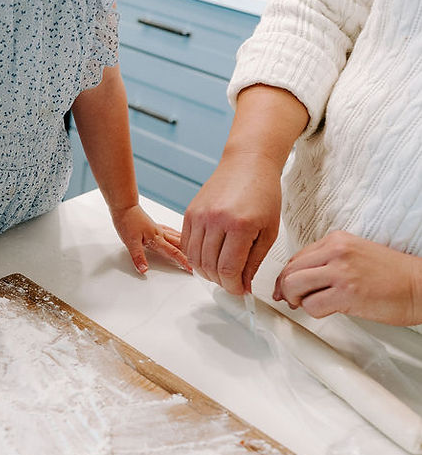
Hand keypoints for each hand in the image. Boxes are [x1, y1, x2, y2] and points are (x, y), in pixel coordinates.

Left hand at [110, 204, 190, 273]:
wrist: (124, 206)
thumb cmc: (127, 221)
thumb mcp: (130, 242)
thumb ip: (138, 257)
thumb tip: (144, 270)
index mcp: (156, 238)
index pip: (173, 252)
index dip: (183, 261)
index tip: (191, 269)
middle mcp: (160, 233)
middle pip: (179, 244)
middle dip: (189, 254)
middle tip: (198, 261)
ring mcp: (158, 229)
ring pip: (177, 237)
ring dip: (186, 244)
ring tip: (194, 250)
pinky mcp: (154, 225)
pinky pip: (171, 231)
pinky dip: (178, 235)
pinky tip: (178, 235)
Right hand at [181, 153, 281, 293]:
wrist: (247, 163)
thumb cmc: (262, 192)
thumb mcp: (268, 231)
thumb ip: (254, 261)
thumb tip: (243, 284)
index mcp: (240, 225)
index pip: (229, 270)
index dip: (233, 286)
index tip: (239, 291)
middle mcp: (216, 220)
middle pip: (210, 267)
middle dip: (221, 282)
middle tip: (231, 283)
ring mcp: (200, 216)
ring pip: (194, 259)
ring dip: (206, 272)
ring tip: (220, 272)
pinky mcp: (190, 213)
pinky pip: (186, 244)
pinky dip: (195, 256)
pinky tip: (208, 257)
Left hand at [273, 230, 421, 325]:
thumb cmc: (393, 276)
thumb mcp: (356, 256)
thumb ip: (327, 262)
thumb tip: (298, 279)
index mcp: (337, 240)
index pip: (296, 257)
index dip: (286, 276)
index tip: (285, 287)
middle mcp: (337, 251)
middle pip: (290, 271)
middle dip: (285, 289)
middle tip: (290, 300)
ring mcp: (341, 272)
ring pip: (294, 286)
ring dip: (296, 300)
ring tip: (309, 304)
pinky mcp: (347, 293)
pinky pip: (312, 306)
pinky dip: (314, 312)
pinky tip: (328, 310)